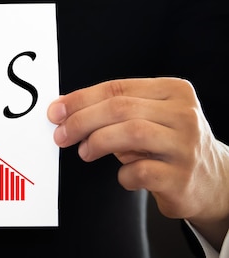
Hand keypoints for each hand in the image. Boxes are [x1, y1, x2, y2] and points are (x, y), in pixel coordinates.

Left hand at [47, 77, 228, 249]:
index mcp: (173, 91)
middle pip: (120, 108)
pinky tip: (125, 175)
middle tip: (61, 135)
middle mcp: (183, 114)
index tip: (56, 111)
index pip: (117, 88)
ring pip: (131, 133)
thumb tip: (64, 111)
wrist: (211, 180)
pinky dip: (123, 174)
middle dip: (82, 120)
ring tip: (84, 152)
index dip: (80, 99)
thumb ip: (114, 110)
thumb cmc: (167, 144)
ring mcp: (186, 145)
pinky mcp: (182, 177)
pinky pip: (141, 171)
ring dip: (97, 142)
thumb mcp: (148, 118)